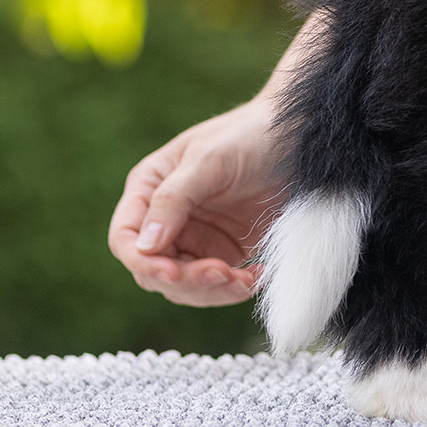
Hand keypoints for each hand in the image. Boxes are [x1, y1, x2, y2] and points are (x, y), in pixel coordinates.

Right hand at [108, 98, 288, 306]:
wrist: (300, 138)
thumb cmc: (249, 135)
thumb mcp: (209, 159)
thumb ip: (174, 198)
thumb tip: (144, 246)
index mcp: (148, 190)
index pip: (126, 238)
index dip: (144, 262)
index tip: (173, 273)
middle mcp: (167, 219)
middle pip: (154, 270)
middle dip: (187, 281)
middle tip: (223, 274)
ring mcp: (197, 238)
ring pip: (186, 286)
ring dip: (212, 291)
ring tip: (245, 279)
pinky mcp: (227, 251)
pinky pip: (219, 284)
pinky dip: (235, 289)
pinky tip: (258, 276)